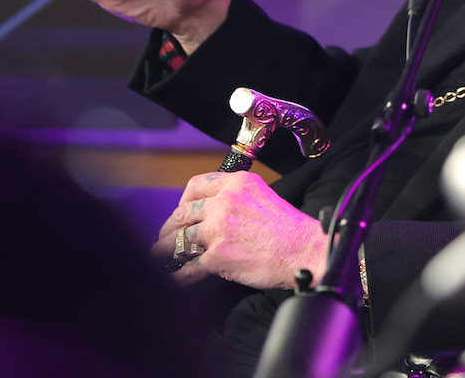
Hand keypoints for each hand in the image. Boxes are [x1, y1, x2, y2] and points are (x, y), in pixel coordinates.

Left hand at [153, 171, 328, 288]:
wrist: (304, 251)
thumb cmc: (289, 228)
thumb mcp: (264, 196)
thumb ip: (237, 198)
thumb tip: (212, 211)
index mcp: (237, 184)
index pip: (195, 186)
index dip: (183, 200)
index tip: (181, 210)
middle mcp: (224, 203)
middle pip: (182, 213)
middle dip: (169, 228)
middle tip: (164, 238)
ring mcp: (218, 230)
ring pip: (178, 240)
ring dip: (166, 252)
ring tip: (161, 259)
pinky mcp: (217, 256)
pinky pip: (188, 268)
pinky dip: (178, 277)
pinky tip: (173, 279)